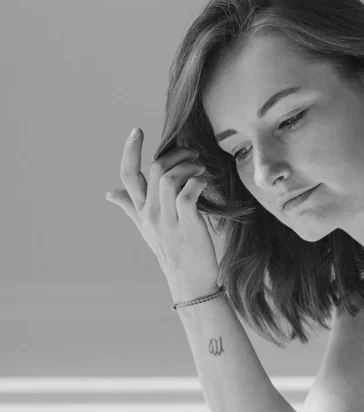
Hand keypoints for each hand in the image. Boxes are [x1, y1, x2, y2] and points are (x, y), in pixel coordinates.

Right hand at [105, 128, 220, 302]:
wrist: (190, 281)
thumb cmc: (171, 252)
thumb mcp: (146, 229)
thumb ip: (129, 207)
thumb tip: (108, 193)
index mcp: (141, 211)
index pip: (127, 175)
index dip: (129, 150)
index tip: (137, 130)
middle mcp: (151, 214)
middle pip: (153, 170)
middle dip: (175, 155)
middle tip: (192, 154)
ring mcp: (167, 220)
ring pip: (168, 178)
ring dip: (188, 166)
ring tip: (201, 168)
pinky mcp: (187, 225)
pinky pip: (187, 194)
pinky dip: (198, 183)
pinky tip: (205, 183)